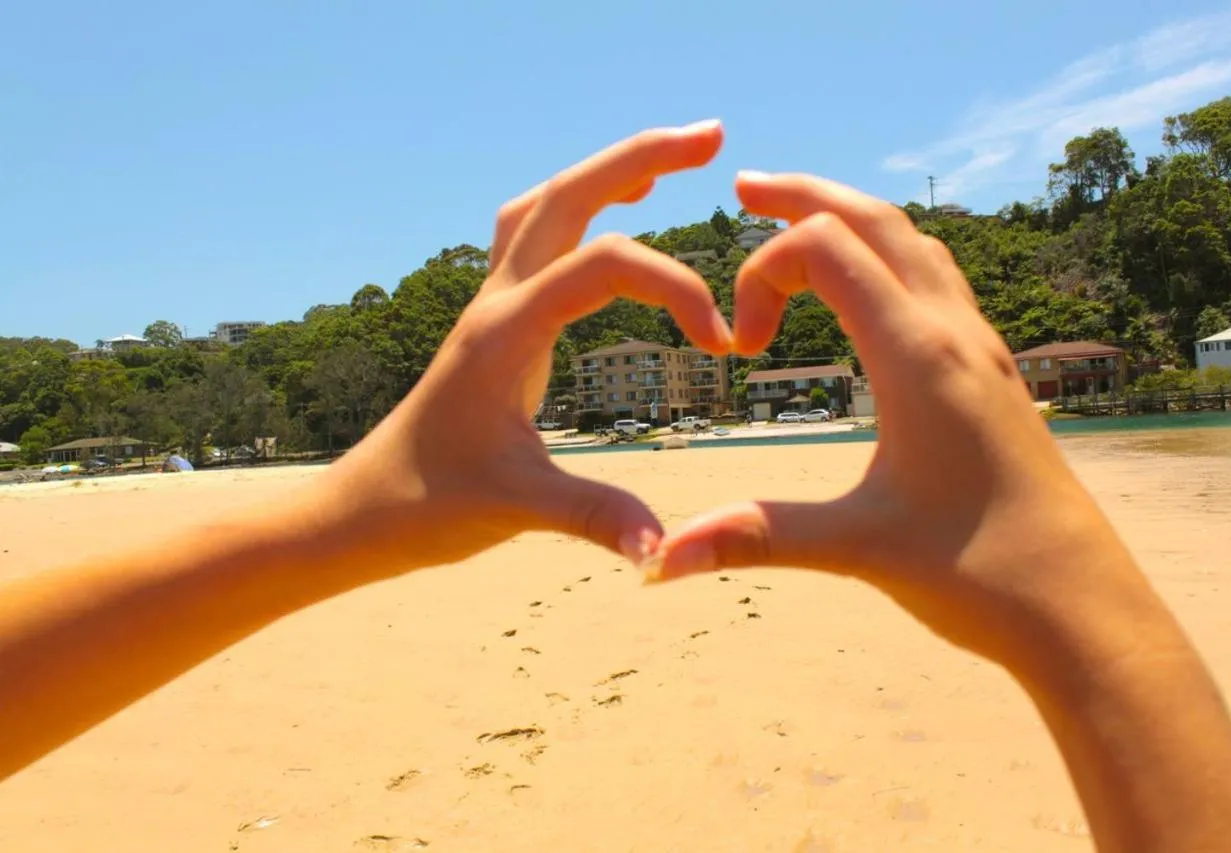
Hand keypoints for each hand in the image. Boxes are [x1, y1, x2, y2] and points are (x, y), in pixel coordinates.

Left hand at [314, 122, 732, 578]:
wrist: (362, 509)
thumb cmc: (426, 505)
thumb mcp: (518, 509)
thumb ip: (596, 518)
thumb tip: (663, 552)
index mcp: (505, 331)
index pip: (604, 265)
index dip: (675, 287)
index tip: (721, 345)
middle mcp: (496, 302)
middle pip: (567, 195)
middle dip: (641, 156)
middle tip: (713, 137)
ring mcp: (490, 306)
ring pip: (545, 206)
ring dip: (604, 174)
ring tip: (668, 163)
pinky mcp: (492, 322)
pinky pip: (533, 239)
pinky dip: (577, 211)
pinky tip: (609, 220)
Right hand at [652, 172, 1149, 669]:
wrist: (1081, 605)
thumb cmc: (981, 572)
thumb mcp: (856, 548)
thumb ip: (753, 538)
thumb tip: (660, 564)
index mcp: (918, 356)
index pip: (825, 248)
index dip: (760, 273)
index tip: (739, 347)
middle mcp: (954, 334)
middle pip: (875, 219)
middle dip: (804, 195)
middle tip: (744, 187)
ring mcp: (982, 349)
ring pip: (916, 243)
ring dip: (853, 219)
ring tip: (799, 225)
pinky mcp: (993, 374)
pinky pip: (940, 281)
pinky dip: (890, 257)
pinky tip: (871, 293)